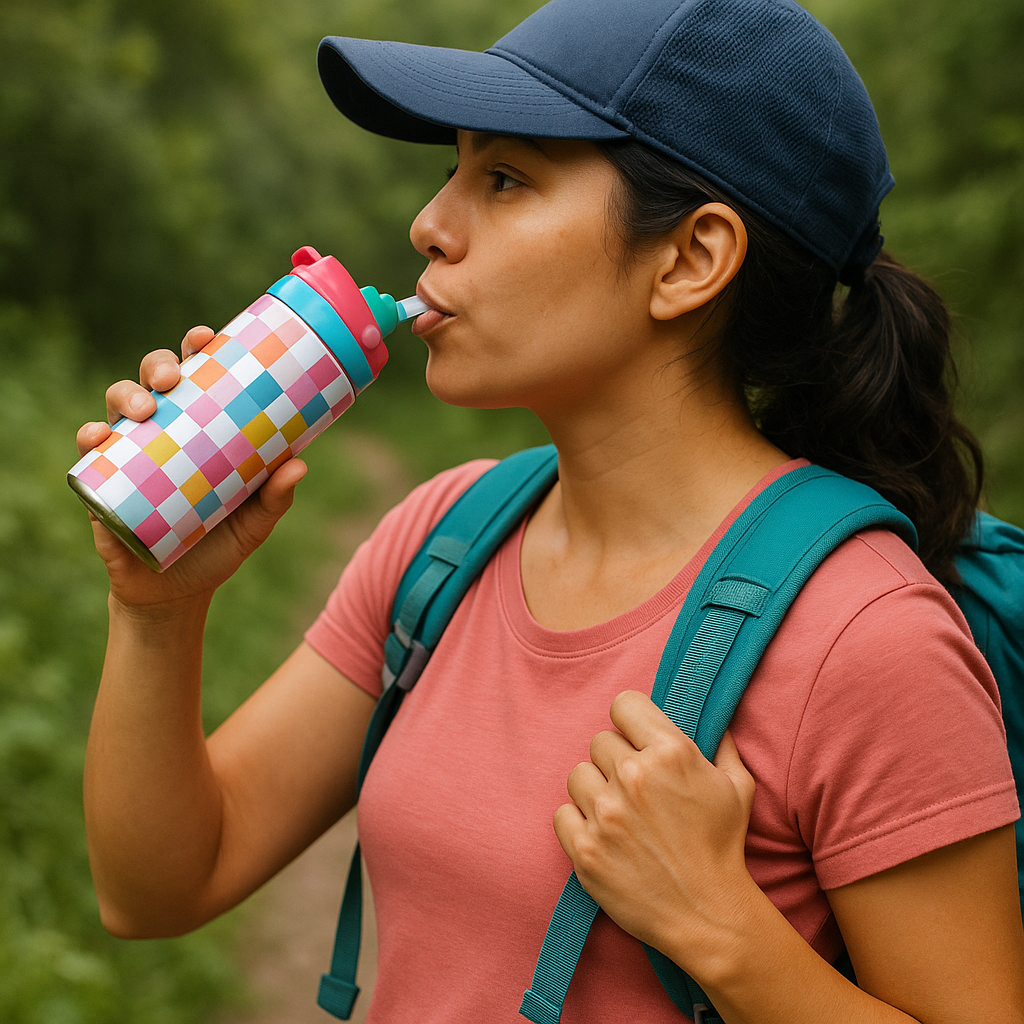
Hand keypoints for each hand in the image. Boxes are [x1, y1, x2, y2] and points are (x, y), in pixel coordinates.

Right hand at [75, 327, 306, 610]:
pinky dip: (91, 438)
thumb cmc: (220, 546)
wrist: (178, 593)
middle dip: (158, 365)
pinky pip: (91, 452)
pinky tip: (99, 438)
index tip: (208, 337)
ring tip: (144, 409)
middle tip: (172, 378)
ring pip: (118, 406)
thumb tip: (299, 464)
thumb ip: (276, 497)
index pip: (197, 378)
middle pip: (152, 381)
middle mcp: (163, 432)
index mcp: (200, 429)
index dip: (198, 349)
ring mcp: (130, 454)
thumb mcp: (255, 523)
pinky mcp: (104, 482)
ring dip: (125, 396)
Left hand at [553, 690, 757, 963]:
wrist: (707, 915)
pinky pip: (562, 813)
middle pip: (600, 742)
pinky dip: (577, 823)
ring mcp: (606, 813)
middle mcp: (633, 776)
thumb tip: (712, 718)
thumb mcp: (737, 787)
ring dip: (595, 791)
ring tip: (619, 814)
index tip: (636, 739)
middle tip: (635, 789)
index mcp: (670, 752)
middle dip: (616, 761)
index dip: (630, 721)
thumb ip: (722, 744)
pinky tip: (602, 835)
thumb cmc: (723, 848)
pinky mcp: (584, 848)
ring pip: (578, 775)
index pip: (623, 704)